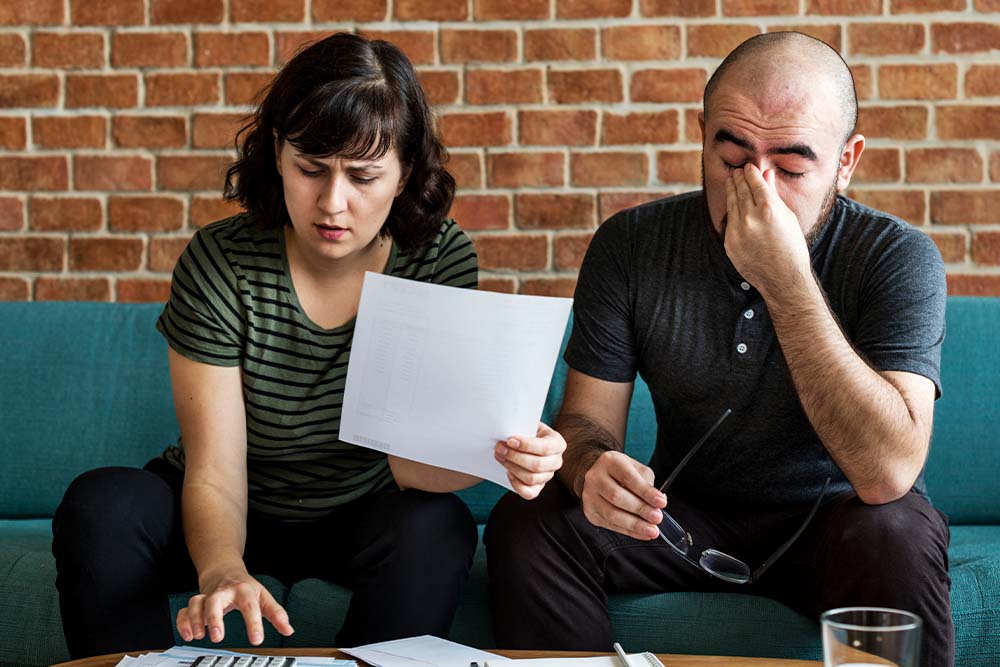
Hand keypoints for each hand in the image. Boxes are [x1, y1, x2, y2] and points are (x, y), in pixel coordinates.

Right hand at [176, 567, 293, 645]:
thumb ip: (276, 613)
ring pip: (196, 603)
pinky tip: (188, 635)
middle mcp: (224, 592)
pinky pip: (184, 610)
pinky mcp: (196, 603)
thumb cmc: (245, 587)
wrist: (224, 570)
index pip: (250, 605)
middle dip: (214, 618)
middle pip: (216, 600)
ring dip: (195, 619)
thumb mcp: (263, 596)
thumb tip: (289, 630)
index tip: (257, 639)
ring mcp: (208, 596)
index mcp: (244, 590)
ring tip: (199, 636)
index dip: (254, 623)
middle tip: (217, 637)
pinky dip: (183, 622)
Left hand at [495, 422, 565, 499]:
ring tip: (500, 457)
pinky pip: (529, 493)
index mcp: (558, 443)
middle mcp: (556, 461)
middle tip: (499, 448)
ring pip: (531, 478)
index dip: (526, 445)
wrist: (527, 442)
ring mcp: (548, 476)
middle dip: (515, 457)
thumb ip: (523, 426)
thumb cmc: (528, 431)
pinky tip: (508, 472)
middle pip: (538, 465)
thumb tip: (508, 429)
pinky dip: (516, 484)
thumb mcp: (529, 424)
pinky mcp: (539, 487)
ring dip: (512, 468)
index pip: (545, 448)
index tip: (509, 440)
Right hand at [579, 450, 666, 540]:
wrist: (597, 475)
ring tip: (651, 530)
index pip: (628, 477)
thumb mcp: (635, 468)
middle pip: (617, 496)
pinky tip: (641, 533)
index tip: (661, 502)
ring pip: (611, 514)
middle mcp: (595, 477)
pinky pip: (610, 525)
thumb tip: (656, 504)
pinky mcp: (590, 512)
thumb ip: (646, 483)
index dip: (646, 492)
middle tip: (657, 517)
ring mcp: (590, 496)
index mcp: (609, 462)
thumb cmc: (620, 472)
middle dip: (640, 509)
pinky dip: (628, 531)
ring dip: (634, 525)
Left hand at [724, 164, 811, 297]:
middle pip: (741, 191)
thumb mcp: (788, 217)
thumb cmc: (792, 247)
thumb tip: (766, 174)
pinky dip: (730, 210)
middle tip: (737, 171)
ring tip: (731, 180)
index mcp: (769, 209)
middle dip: (739, 178)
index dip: (750, 173)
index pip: (755, 183)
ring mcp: (737, 231)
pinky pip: (729, 221)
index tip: (748, 167)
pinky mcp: (729, 242)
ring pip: (731, 204)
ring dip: (731, 190)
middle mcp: (750, 218)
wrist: (782, 277)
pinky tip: (731, 202)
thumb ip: (774, 195)